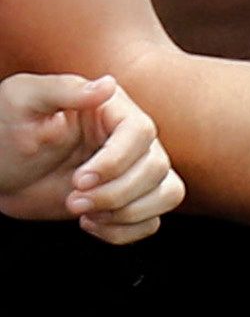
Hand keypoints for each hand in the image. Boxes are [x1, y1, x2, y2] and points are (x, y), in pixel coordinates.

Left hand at [0, 76, 174, 242]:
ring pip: (167, 194)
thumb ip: (63, 89)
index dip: (116, 162)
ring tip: (85, 213)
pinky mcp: (126, 200)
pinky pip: (152, 220)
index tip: (79, 180)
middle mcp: (131, 140)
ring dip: (127, 213)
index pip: (141, 134)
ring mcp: (132, 171)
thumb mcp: (23, 99)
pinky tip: (91, 224)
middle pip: (156, 168)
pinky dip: (126, 231)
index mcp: (113, 110)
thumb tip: (106, 85)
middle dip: (115, 193)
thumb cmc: (6, 127)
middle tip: (73, 200)